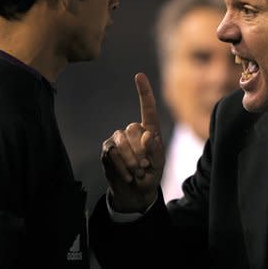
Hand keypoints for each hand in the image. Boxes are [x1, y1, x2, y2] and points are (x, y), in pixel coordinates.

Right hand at [101, 73, 165, 212]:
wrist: (135, 193)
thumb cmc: (151, 175)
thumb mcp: (159, 165)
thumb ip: (156, 150)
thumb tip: (147, 135)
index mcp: (150, 130)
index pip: (147, 108)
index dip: (144, 91)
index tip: (139, 75)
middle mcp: (133, 131)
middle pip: (134, 130)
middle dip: (140, 151)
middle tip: (144, 168)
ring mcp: (118, 139)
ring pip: (122, 141)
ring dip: (130, 159)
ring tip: (137, 173)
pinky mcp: (108, 150)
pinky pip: (112, 152)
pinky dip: (121, 166)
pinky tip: (127, 176)